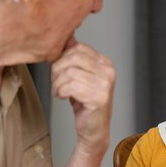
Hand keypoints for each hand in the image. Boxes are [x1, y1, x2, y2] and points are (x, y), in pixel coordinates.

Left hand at [51, 37, 114, 151]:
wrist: (93, 130)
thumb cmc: (85, 104)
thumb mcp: (80, 76)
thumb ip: (75, 57)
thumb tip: (68, 36)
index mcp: (105, 63)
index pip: (77, 48)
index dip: (62, 58)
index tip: (60, 72)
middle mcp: (108, 71)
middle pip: (72, 57)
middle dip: (57, 70)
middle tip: (57, 83)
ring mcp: (105, 84)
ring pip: (69, 72)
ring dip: (57, 83)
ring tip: (60, 92)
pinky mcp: (98, 97)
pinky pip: (70, 85)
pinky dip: (61, 91)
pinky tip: (64, 97)